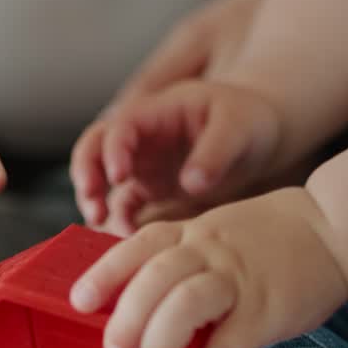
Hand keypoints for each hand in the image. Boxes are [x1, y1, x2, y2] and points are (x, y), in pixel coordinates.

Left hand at [69, 188, 347, 347]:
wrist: (335, 228)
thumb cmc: (268, 240)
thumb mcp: (216, 235)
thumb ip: (180, 263)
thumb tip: (137, 309)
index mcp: (192, 233)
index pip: (137, 248)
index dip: (105, 274)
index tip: (80, 302)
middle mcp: (209, 250)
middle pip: (155, 278)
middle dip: (127, 318)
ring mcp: (239, 278)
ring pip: (188, 302)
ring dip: (162, 340)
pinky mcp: (269, 309)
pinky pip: (234, 341)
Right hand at [93, 80, 282, 235]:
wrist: (262, 136)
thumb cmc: (249, 121)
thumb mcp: (237, 128)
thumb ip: (214, 153)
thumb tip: (191, 185)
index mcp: (157, 111)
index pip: (121, 125)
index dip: (112, 149)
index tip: (119, 177)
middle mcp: (141, 136)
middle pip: (94, 147)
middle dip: (86, 173)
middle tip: (92, 203)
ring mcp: (142, 163)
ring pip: (101, 178)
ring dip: (94, 199)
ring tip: (102, 223)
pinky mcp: (150, 188)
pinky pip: (124, 204)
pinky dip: (119, 219)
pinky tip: (127, 236)